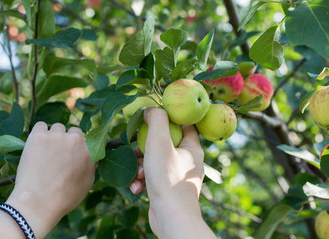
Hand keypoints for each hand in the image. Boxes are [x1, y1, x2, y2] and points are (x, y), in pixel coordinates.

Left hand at [5, 122, 94, 237]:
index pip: (99, 138)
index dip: (91, 143)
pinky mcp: (38, 136)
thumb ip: (92, 163)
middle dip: (70, 140)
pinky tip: (37, 146)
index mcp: (91, 151)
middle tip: (61, 154)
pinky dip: (39, 133)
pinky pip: (41, 126)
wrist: (38, 203)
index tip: (83, 149)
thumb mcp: (87, 182)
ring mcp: (57, 136)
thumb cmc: (64, 197)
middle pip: (75, 131)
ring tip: (47, 152)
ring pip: (58, 127)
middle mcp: (76, 139)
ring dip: (54, 136)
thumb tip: (92, 155)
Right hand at [130, 108, 215, 238]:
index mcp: (193, 148)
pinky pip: (154, 178)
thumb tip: (151, 109)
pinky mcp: (169, 190)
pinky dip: (143, 180)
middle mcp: (188, 161)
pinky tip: (136, 187)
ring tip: (136, 174)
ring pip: (156, 162)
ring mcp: (178, 176)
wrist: (171, 218)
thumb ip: (157, 120)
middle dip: (145, 148)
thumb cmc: (168, 179)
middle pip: (165, 144)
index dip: (168, 119)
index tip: (152, 119)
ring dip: (141, 166)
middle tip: (136, 150)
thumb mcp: (159, 142)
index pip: (184, 124)